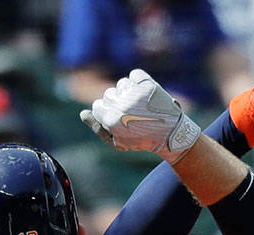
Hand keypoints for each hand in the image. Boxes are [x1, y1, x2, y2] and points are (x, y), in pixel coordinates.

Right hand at [80, 68, 201, 162]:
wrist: (170, 134)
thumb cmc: (141, 140)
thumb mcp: (117, 141)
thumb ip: (97, 128)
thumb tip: (83, 113)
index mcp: (112, 120)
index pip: (97, 105)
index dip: (107, 112)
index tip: (120, 118)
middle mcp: (122, 105)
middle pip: (108, 94)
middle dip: (117, 101)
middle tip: (132, 113)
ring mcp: (135, 94)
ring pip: (121, 84)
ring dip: (128, 92)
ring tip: (140, 104)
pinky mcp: (148, 84)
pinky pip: (135, 74)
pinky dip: (138, 81)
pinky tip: (145, 93)